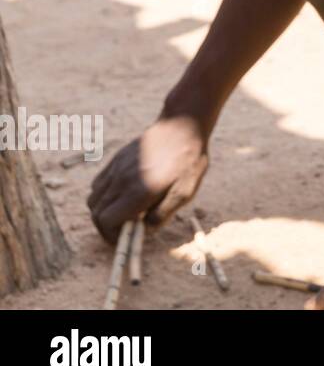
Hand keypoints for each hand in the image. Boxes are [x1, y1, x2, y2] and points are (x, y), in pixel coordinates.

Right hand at [88, 114, 209, 241]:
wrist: (182, 126)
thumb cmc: (188, 161)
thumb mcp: (184, 192)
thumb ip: (162, 214)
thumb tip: (144, 231)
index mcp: (138, 191)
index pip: (106, 221)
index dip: (112, 236)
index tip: (123, 239)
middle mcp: (120, 181)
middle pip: (96, 213)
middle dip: (106, 227)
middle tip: (123, 230)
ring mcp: (115, 169)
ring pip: (93, 199)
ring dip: (103, 211)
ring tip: (123, 213)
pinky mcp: (115, 160)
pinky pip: (98, 184)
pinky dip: (103, 196)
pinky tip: (122, 195)